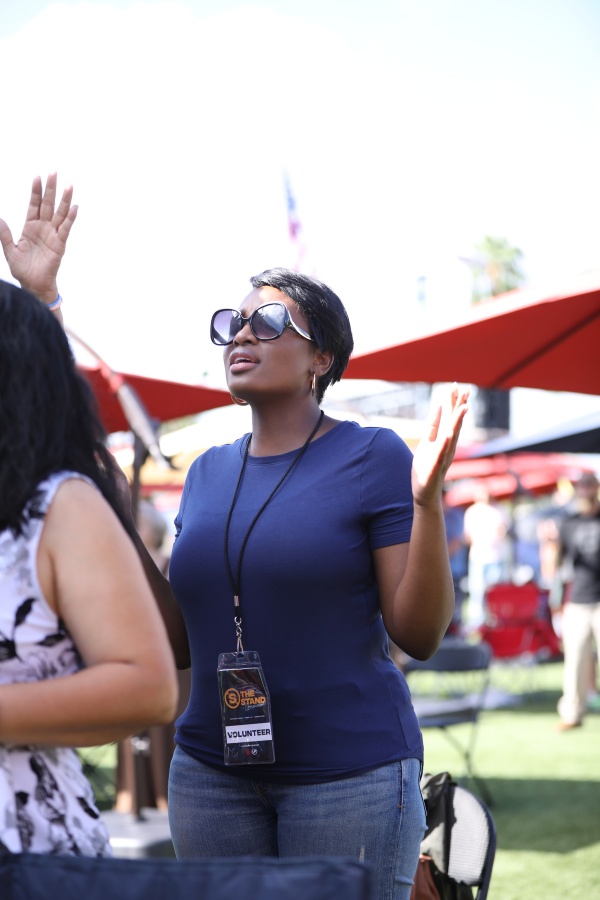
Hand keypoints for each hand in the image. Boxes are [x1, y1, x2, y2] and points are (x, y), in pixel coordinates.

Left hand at [0, 173, 77, 303]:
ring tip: (69, 185)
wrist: (33, 286)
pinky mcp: (60, 245)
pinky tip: (75, 207)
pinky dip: (71, 218)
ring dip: (64, 200)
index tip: (37, 177)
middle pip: (48, 204)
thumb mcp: (10, 251)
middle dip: (51, 188)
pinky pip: (66, 229)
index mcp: (30, 228)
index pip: (34, 205)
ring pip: (59, 213)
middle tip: (54, 172)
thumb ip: (5, 235)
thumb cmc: (23, 270)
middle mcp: (43, 228)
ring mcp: (52, 235)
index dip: (35, 191)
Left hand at [411, 385, 468, 507]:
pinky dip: (445, 443)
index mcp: (444, 440)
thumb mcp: (427, 443)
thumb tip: (438, 408)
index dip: (452, 403)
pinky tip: (448, 433)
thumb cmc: (425, 469)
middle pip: (454, 423)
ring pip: (452, 436)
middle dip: (459, 406)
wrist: (425, 495)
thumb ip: (433, 427)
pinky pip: (441, 454)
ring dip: (457, 421)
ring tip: (463, 406)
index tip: (455, 386)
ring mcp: (443, 457)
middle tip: (465, 389)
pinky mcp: (435, 467)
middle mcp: (447, 447)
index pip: (449, 418)